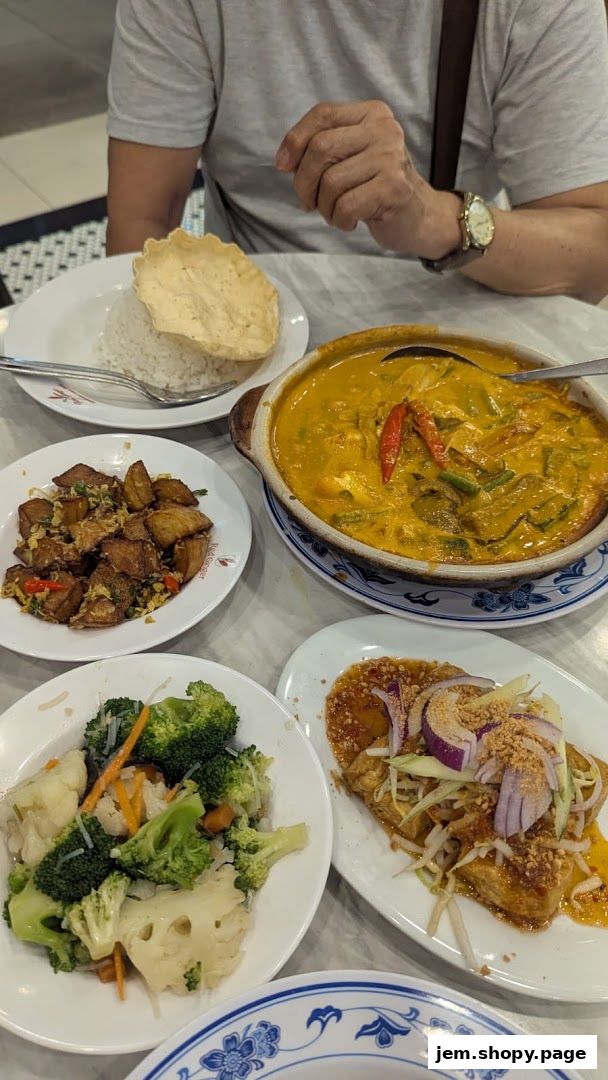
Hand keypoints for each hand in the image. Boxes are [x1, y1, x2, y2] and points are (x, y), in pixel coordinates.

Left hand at [275, 100, 460, 257]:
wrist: (417, 217)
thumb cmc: (375, 187)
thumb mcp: (349, 158)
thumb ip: (320, 150)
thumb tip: (284, 161)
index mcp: (372, 114)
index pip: (322, 114)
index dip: (295, 140)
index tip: (282, 166)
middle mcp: (384, 129)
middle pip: (321, 148)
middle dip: (304, 182)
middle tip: (308, 202)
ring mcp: (392, 157)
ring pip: (331, 181)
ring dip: (324, 207)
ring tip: (335, 213)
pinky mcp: (394, 188)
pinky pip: (345, 205)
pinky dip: (339, 220)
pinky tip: (350, 222)